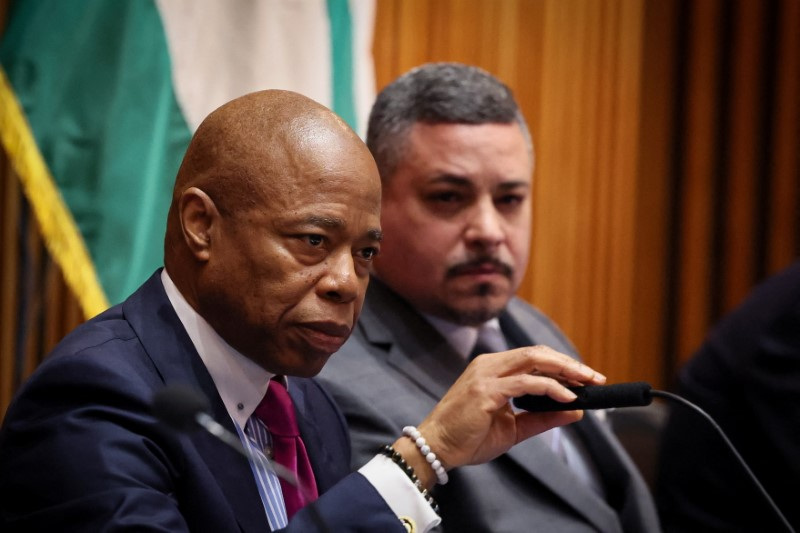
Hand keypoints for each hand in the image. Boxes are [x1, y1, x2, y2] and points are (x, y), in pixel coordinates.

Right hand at [393, 345, 605, 487]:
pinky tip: (567, 396)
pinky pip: (525, 383)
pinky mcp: (485, 390)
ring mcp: (486, 375)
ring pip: (533, 360)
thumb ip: (542, 418)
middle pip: (537, 353)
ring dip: (565, 370)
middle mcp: (489, 365)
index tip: (587, 378)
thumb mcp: (513, 428)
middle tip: (595, 377)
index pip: (534, 357)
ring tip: (587, 383)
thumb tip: (577, 411)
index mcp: (493, 369)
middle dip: (569, 363)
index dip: (562, 364)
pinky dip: (550, 388)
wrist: (437, 449)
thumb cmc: (469, 438)